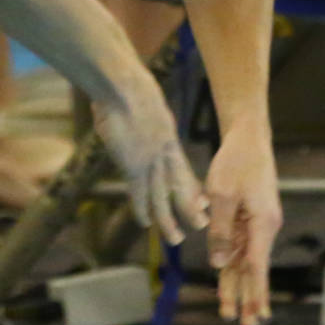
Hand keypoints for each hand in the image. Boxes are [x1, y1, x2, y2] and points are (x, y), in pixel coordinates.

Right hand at [92, 77, 205, 246]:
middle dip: (190, 207)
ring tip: (177, 239)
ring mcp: (149, 160)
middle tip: (202, 225)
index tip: (202, 201)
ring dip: (169, 220)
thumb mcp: (142, 100)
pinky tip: (145, 223)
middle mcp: (163, 152)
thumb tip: (131, 109)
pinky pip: (139, 193)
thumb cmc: (125, 84)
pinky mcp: (133, 165)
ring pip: (162, 197)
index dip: (191, 186)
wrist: (122, 85)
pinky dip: (141, 209)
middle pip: (180, 185)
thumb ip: (142, 113)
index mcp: (166, 136)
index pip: (182, 168)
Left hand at [206, 125, 281, 324]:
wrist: (248, 139)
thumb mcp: (222, 195)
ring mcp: (257, 225)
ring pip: (244, 262)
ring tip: (231, 313)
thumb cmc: (236, 162)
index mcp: (263, 224)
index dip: (255, 293)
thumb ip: (221, 231)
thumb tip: (219, 264)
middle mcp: (264, 229)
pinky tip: (225, 284)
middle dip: (248, 298)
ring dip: (237, 286)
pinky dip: (231, 266)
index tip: (255, 315)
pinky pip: (238, 248)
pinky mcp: (248, 220)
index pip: (257, 266)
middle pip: (254, 269)